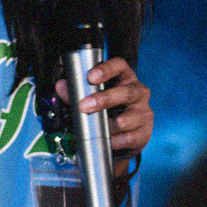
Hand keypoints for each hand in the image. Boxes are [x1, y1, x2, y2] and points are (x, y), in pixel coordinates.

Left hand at [58, 57, 152, 173]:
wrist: (124, 138)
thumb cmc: (108, 111)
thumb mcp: (92, 99)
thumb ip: (76, 92)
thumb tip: (61, 86)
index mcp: (125, 78)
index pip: (120, 65)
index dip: (107, 69)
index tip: (91, 77)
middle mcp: (139, 92)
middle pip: (126, 92)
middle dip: (104, 99)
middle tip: (84, 106)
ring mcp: (144, 112)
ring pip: (125, 120)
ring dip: (106, 126)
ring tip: (94, 130)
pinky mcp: (145, 132)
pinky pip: (128, 138)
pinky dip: (114, 141)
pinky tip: (106, 141)